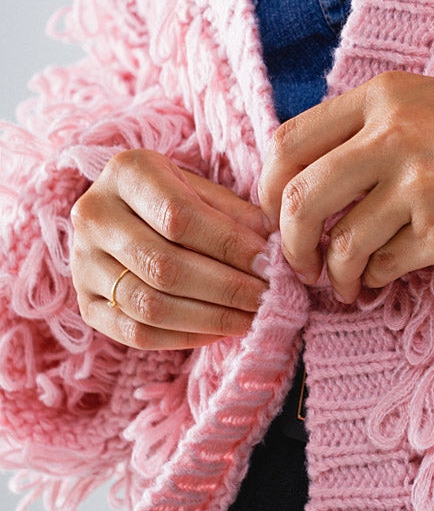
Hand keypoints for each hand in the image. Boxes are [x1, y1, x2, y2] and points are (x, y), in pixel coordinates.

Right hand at [70, 150, 271, 350]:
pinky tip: (219, 331)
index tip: (270, 264)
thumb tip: (275, 249)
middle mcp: (93, 216)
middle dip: (226, 288)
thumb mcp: (203, 189)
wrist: (121, 214)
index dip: (229, 245)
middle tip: (267, 299)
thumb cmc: (174, 197)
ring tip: (251, 318)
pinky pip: (135, 333)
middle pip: (164, 266)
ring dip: (210, 318)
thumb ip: (236, 215)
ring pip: (150, 305)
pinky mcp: (85, 304)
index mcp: (126, 173)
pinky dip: (184, 337)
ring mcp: (82, 264)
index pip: (179, 216)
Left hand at [258, 72, 433, 302]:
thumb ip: (370, 128)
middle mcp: (394, 133)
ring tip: (344, 283)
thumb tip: (302, 178)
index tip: (276, 213)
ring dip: (334, 273)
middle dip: (289, 241)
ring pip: (340, 243)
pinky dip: (373, 278)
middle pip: (299, 196)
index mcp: (384, 95)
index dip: (267, 187)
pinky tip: (383, 277)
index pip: (289, 140)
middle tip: (299, 263)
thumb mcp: (428, 105)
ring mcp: (418, 183)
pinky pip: (382, 265)